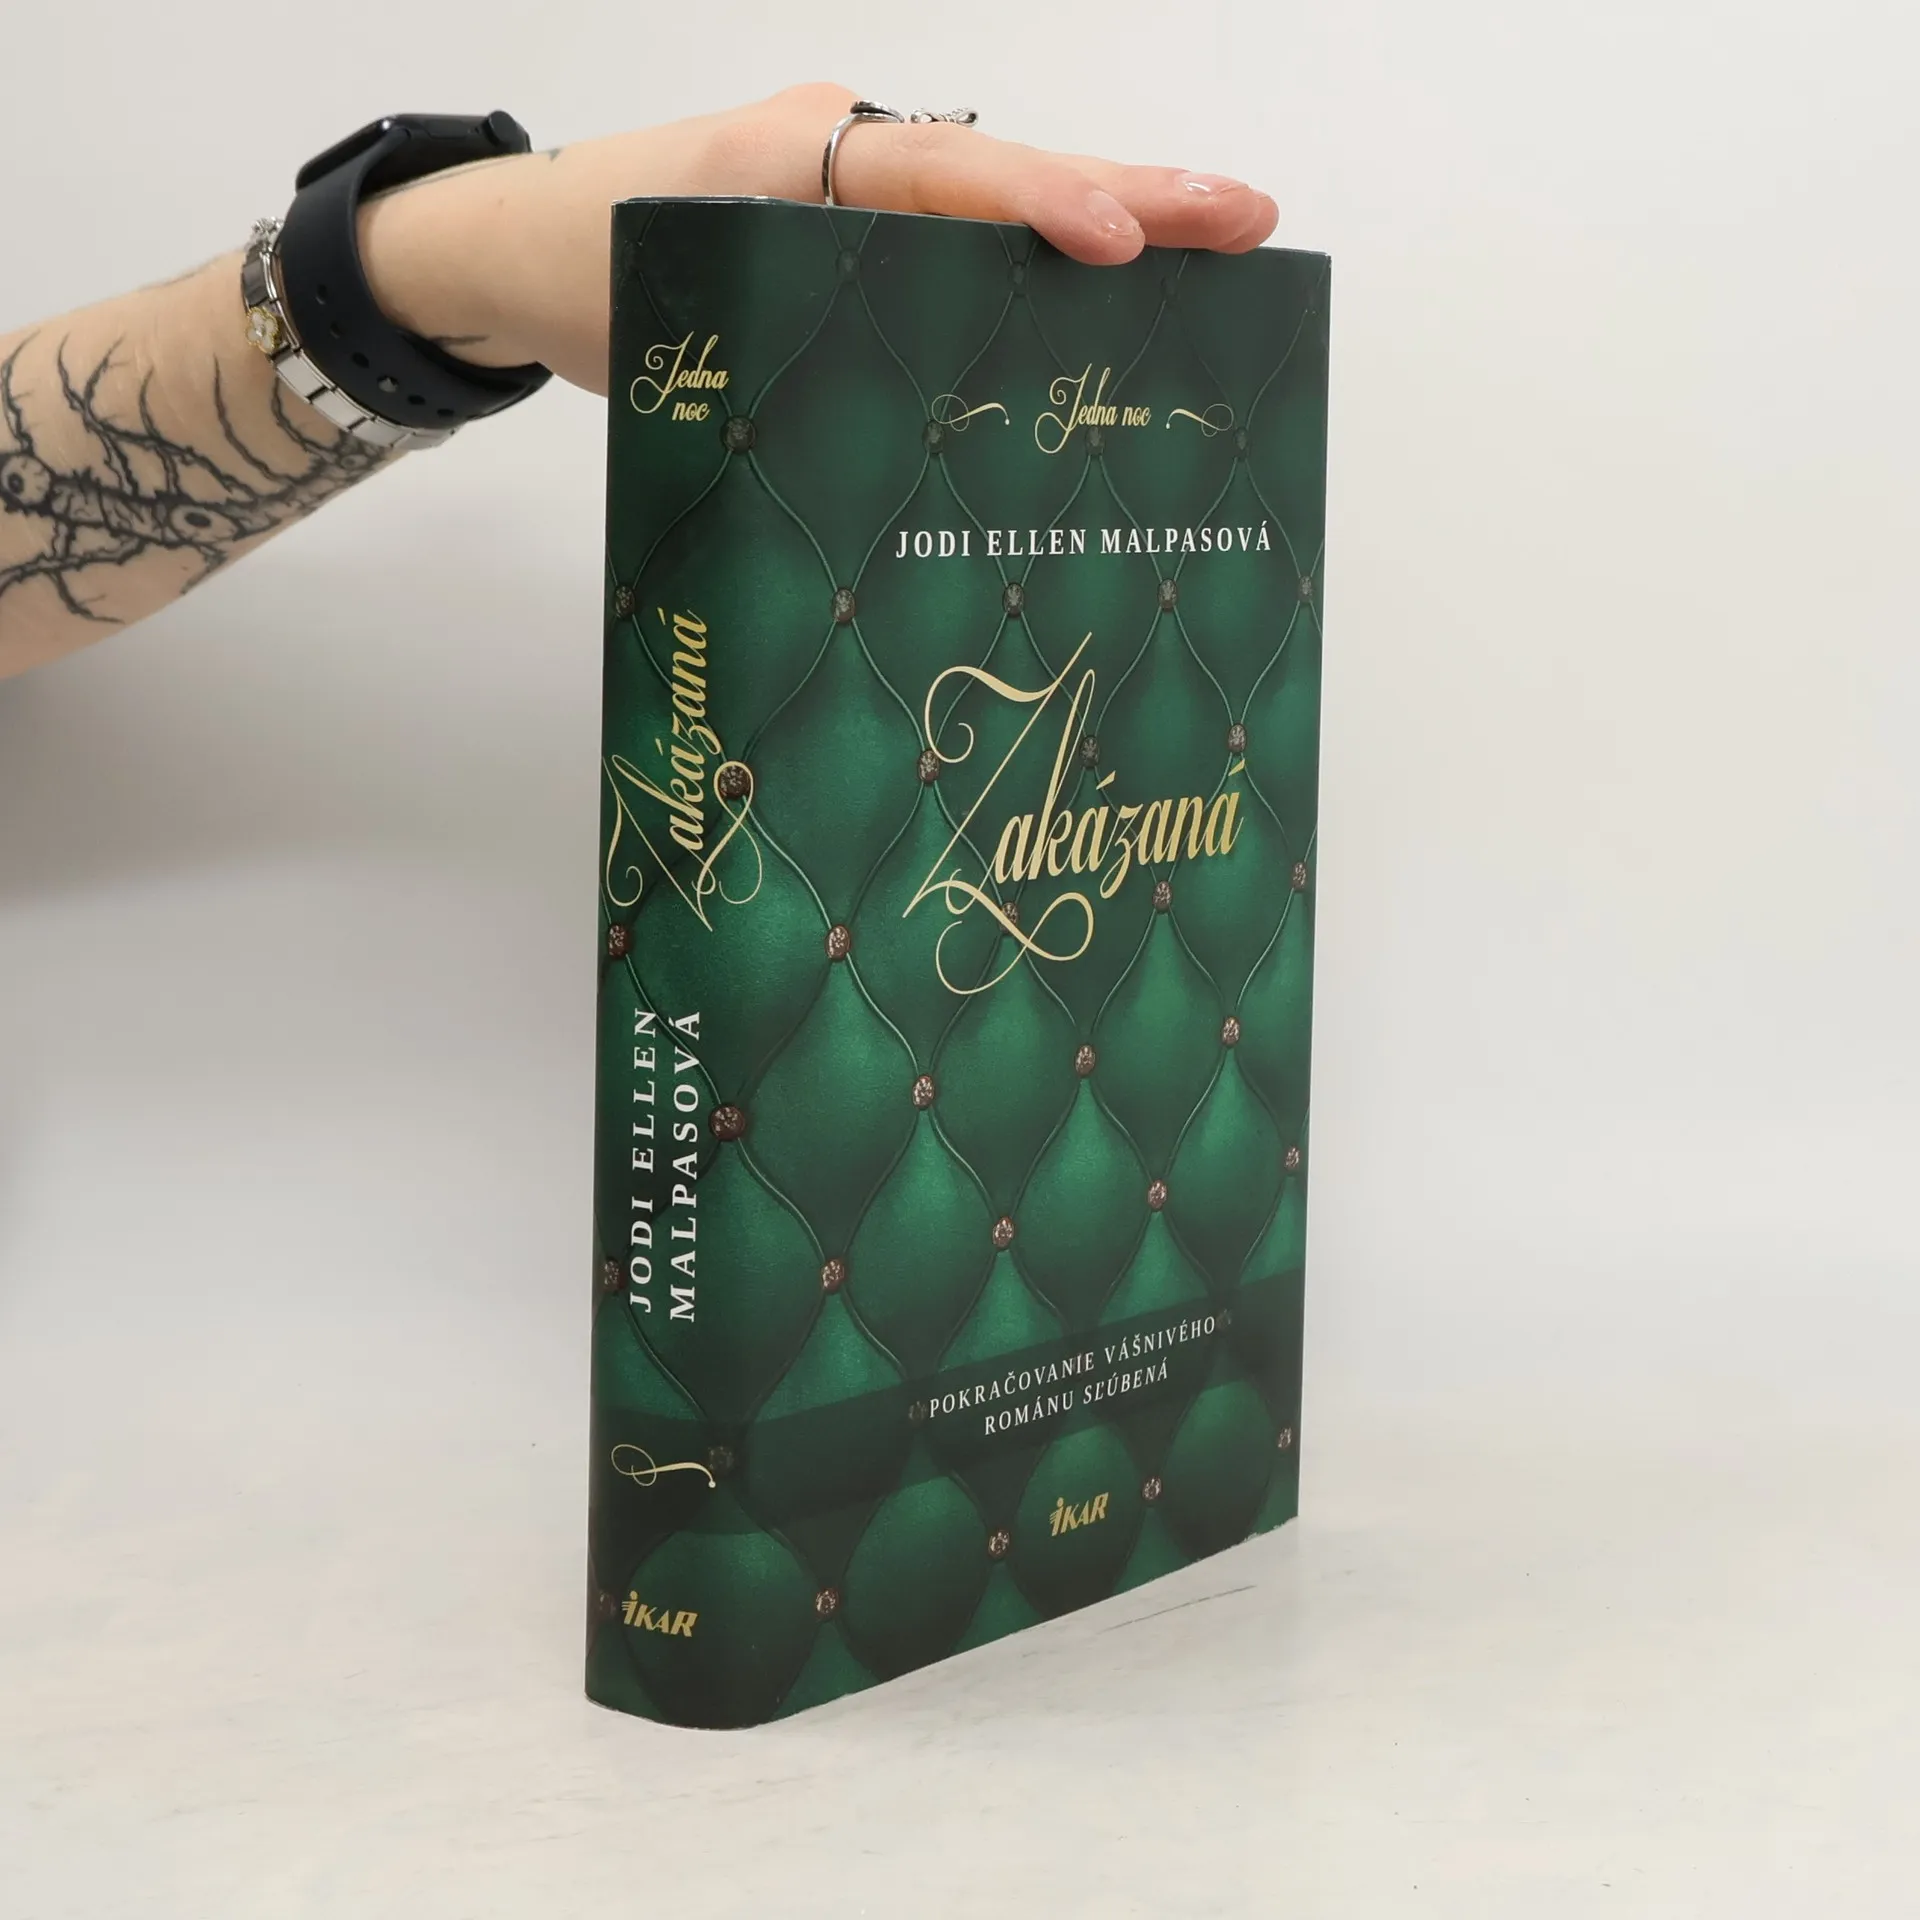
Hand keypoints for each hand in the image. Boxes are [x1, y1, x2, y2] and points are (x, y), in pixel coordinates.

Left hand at [357, 83, 1280, 394]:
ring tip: (1221, 242)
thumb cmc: (580, 285)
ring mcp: (855, 177)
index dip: (1035, 206)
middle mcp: (840, 150)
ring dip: (1111, 213)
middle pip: (1004, 164)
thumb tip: (900, 472)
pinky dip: (1044, 248)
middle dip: (1132, 190)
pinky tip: (1116, 289)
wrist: (512, 247)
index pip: (935, 174)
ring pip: (999, 191)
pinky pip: (965, 224)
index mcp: (790, 160)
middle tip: (1246, 219)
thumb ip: (775, 366)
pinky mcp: (857, 215)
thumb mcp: (670, 333)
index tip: (1119, 241)